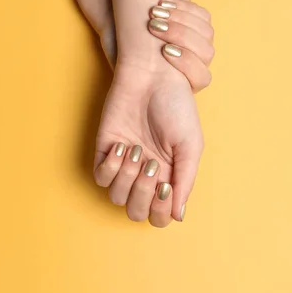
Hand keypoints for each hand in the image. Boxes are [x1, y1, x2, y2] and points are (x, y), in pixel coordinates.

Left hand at [93, 61, 202, 226]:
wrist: (153, 77)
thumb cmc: (177, 107)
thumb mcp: (191, 145)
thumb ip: (186, 180)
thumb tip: (179, 215)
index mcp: (171, 177)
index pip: (161, 215)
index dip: (161, 210)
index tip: (165, 186)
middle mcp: (147, 175)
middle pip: (137, 211)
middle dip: (142, 194)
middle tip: (151, 166)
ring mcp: (125, 165)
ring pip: (117, 197)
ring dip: (127, 177)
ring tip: (138, 150)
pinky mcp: (105, 151)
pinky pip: (100, 177)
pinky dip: (110, 167)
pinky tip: (122, 146)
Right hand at [99, 0, 214, 92]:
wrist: (118, 27)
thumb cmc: (121, 54)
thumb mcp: (126, 67)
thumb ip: (138, 77)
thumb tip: (135, 90)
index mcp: (186, 84)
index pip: (201, 78)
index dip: (188, 63)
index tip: (164, 50)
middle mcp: (198, 65)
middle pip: (206, 52)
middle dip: (181, 36)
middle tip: (154, 25)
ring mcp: (201, 44)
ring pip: (206, 33)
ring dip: (182, 19)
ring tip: (155, 11)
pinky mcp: (199, 24)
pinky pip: (203, 16)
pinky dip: (186, 7)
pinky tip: (165, 2)